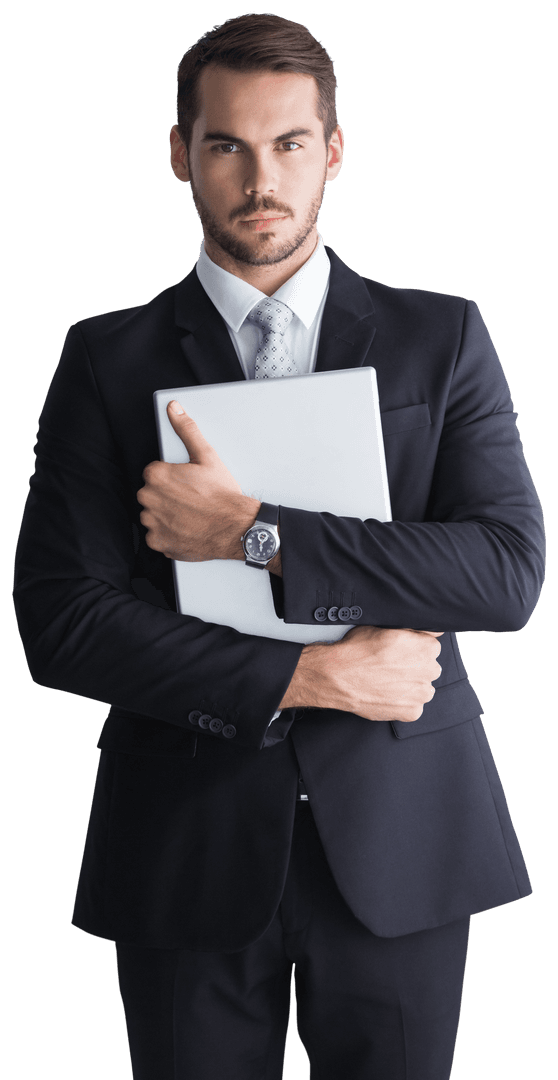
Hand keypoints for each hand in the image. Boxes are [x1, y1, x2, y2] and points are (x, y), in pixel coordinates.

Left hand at [137, 400, 259, 560]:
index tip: (186, 484)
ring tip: (189, 514)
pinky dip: (168, 534)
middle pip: (151, 494)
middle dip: (167, 496)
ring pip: (153, 515)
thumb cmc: (222, 495)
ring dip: (166, 515)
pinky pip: (157, 536)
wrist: (235, 528)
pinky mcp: (158, 542)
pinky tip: (186, 528)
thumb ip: (186, 429)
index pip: (154, 474)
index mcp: (156, 475)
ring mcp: (153, 522)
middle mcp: (149, 498)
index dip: (172, 478)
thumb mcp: (207, 456)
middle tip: (190, 499)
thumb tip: (173, 409)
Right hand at [280, 626, 442, 721]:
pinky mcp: (412, 712)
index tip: (398, 652)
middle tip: (391, 667)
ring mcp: (421, 693)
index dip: (413, 649)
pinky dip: (402, 703)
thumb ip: (416, 628)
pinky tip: (385, 694)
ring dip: (410, 686)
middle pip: (428, 668)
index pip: (430, 647)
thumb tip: (436, 629)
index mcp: (426, 647)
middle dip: (414, 667)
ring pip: (422, 688)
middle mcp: (429, 670)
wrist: (336, 676)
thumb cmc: (357, 650)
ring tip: (386, 682)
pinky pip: (413, 707)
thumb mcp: (385, 626)